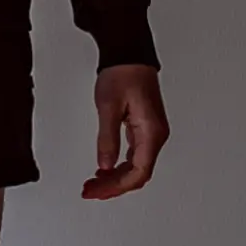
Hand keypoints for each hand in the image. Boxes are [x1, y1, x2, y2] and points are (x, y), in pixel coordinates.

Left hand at [82, 63, 168, 198]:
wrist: (129, 54)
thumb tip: (105, 166)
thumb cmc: (122, 74)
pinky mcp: (144, 128)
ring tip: (92, 184)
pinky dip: (118, 167)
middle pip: (138, 174)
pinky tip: (103, 170)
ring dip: (115, 178)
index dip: (116, 187)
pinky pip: (134, 156)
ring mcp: (151, 133)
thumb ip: (107, 139)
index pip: (138, 172)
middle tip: (89, 191)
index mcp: (151, 132)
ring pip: (136, 167)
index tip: (96, 191)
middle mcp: (156, 136)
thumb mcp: (108, 107)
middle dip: (114, 187)